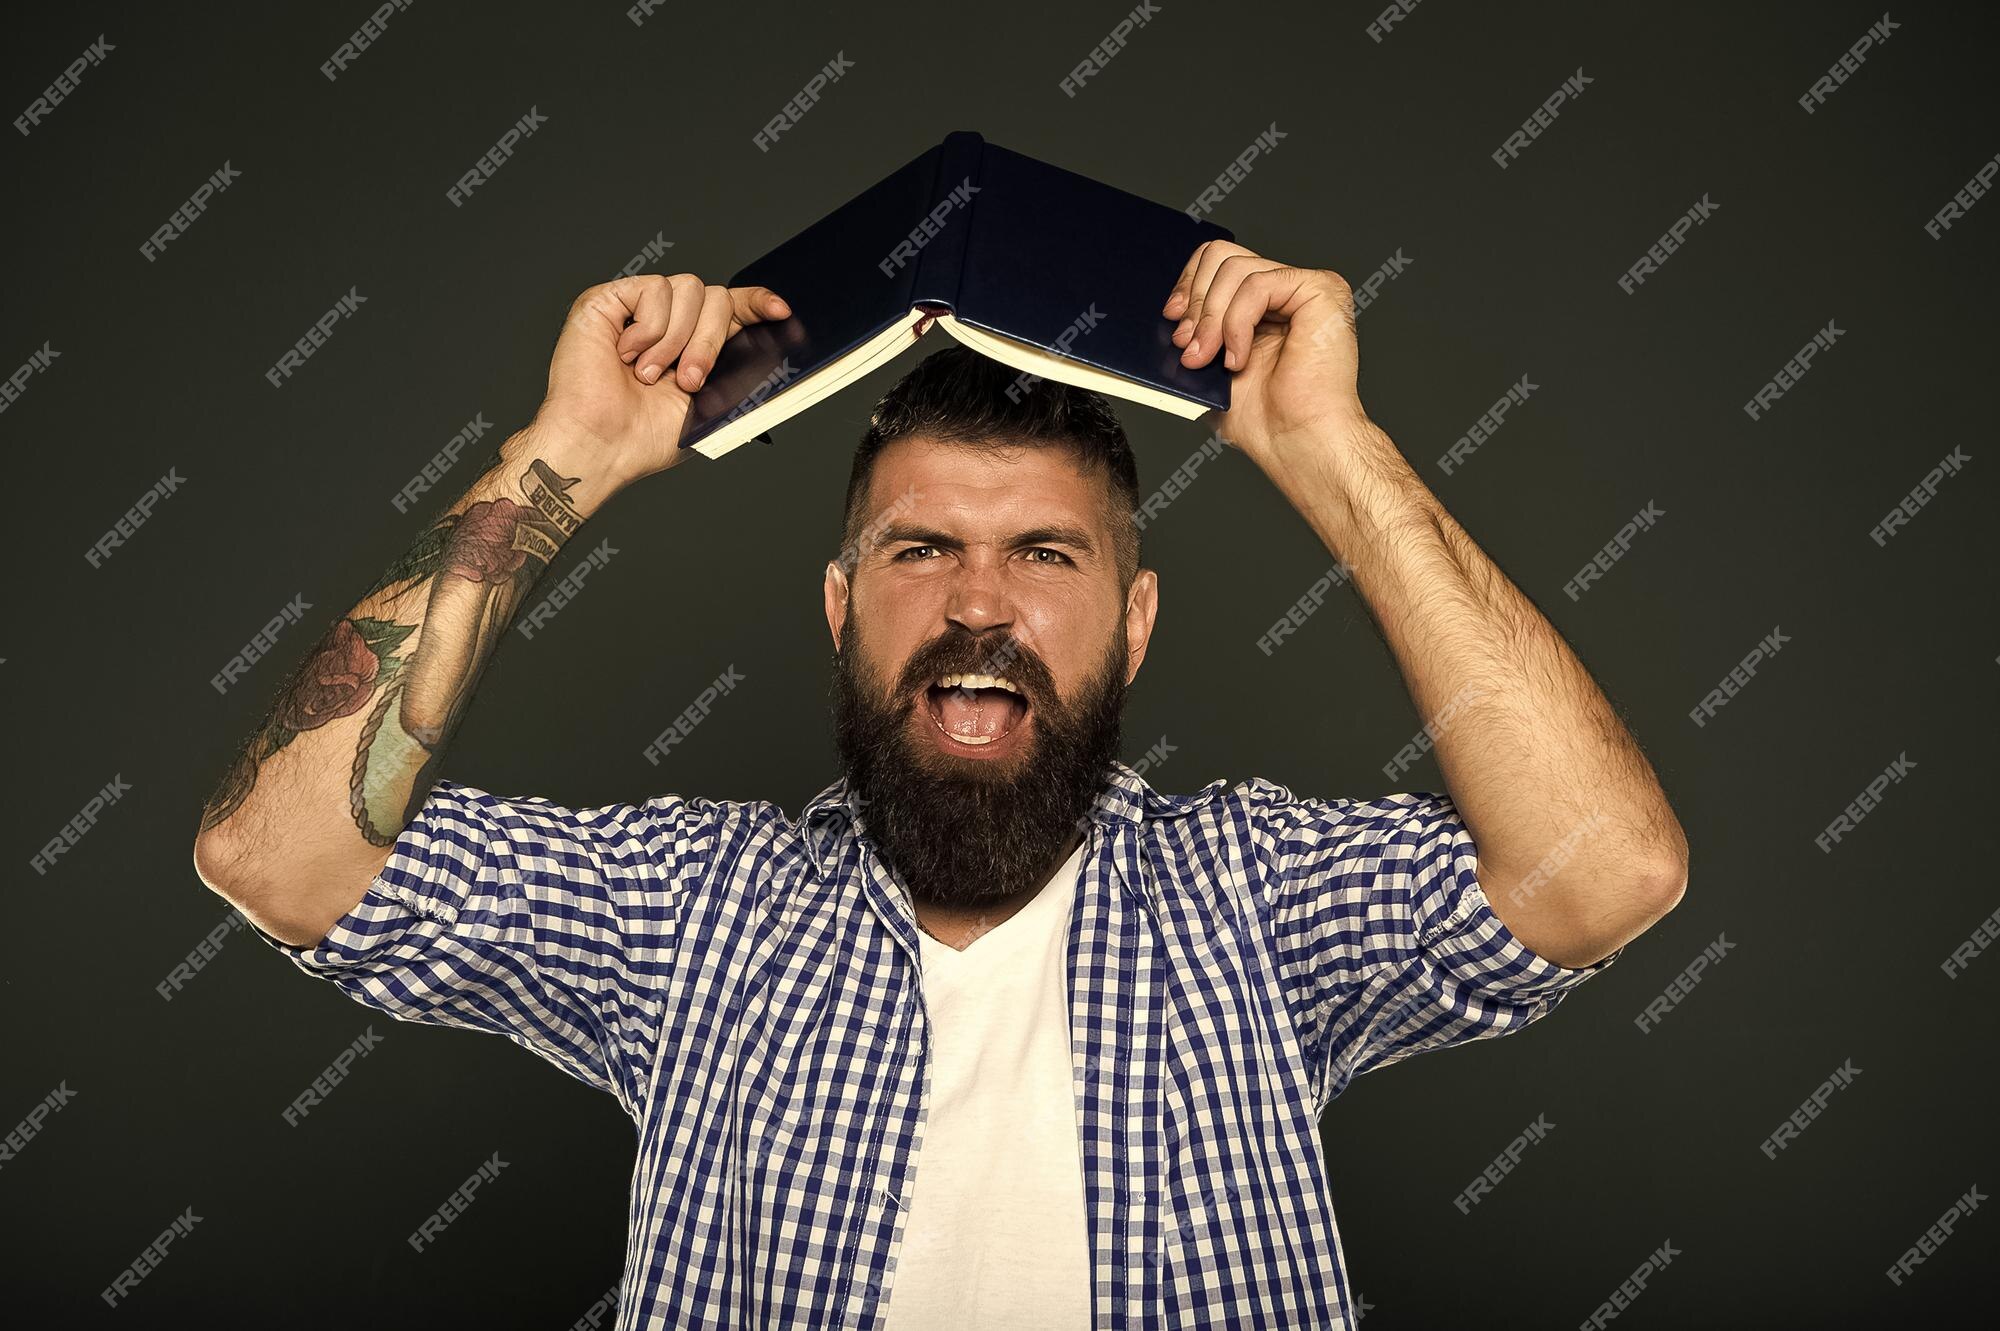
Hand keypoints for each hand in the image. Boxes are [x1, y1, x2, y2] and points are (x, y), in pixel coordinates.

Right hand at [533, 273, 790, 484]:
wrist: (602, 444)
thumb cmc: (646, 436)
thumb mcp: (713, 404)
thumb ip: (742, 371)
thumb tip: (773, 347)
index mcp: (696, 344)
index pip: (734, 307)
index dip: (758, 302)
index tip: (780, 313)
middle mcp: (669, 322)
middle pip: (716, 296)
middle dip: (711, 341)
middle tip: (689, 381)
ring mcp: (638, 309)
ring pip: (688, 288)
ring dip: (676, 340)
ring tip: (650, 375)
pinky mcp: (608, 300)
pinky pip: (653, 289)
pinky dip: (649, 328)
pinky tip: (627, 355)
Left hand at [1162, 241, 1366, 460]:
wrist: (1296, 442)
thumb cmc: (1263, 418)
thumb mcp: (1208, 367)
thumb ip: (1194, 333)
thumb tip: (1165, 312)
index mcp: (1261, 303)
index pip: (1217, 259)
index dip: (1189, 282)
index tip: (1172, 316)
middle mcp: (1285, 289)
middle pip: (1222, 255)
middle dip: (1197, 302)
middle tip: (1188, 346)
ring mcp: (1305, 287)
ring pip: (1236, 269)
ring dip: (1212, 319)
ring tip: (1210, 359)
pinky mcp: (1322, 290)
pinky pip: (1258, 285)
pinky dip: (1237, 323)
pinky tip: (1239, 358)